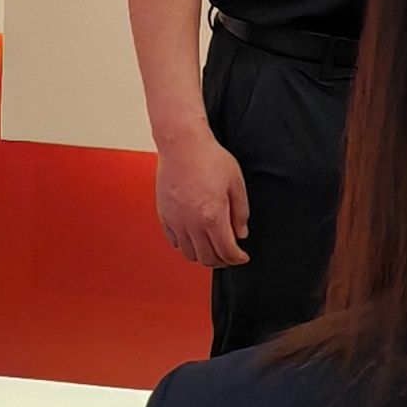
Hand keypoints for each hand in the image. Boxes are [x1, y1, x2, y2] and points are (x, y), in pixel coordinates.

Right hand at [152, 127, 249, 268]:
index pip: (226, 251)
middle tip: (230, 256)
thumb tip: (241, 233)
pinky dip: (186, 246)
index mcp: (212, 216)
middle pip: (207, 258)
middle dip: (222, 261)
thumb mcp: (236, 183)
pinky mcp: (164, 216)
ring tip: (214, 249)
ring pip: (189, 254)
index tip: (242, 257)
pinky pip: (175, 241)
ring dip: (203, 256)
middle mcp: (191, 223)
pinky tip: (196, 239)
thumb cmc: (209, 159)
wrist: (182, 145)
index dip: (237, 259)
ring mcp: (175, 221)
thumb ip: (240, 212)